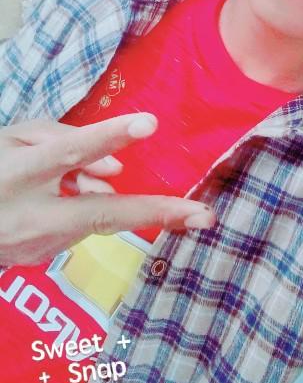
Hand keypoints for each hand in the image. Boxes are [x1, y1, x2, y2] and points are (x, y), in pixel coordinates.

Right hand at [0, 113, 215, 265]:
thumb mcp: (14, 138)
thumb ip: (65, 140)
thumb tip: (117, 168)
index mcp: (16, 174)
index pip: (68, 152)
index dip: (108, 137)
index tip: (148, 123)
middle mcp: (29, 216)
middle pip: (102, 213)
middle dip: (157, 213)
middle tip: (204, 215)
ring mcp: (36, 246)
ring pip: (95, 215)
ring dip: (98, 196)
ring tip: (71, 181)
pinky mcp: (40, 259)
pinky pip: (79, 226)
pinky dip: (81, 207)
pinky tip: (59, 198)